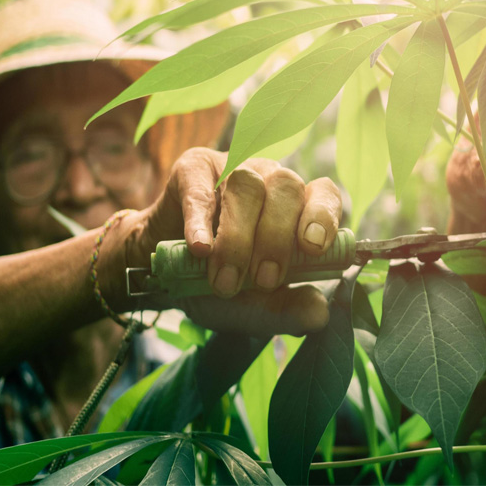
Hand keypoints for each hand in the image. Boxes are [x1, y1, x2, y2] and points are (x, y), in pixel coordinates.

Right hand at [122, 148, 341, 335]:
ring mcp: (231, 170)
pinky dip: (201, 221)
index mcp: (296, 208)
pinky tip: (200, 249)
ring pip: (247, 186)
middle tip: (262, 282)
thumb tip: (320, 315)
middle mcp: (270, 180)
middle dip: (276, 239)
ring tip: (224, 281)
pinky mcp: (192, 170)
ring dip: (238, 237)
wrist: (162, 276)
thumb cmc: (218, 284)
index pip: (323, 194)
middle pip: (286, 189)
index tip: (313, 249)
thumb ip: (287, 311)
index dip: (323, 216)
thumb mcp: (254, 307)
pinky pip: (201, 189)